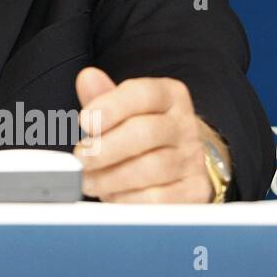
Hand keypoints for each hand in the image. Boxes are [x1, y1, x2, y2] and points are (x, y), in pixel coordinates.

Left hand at [72, 67, 216, 202]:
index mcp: (169, 95)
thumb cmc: (141, 130)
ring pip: (152, 168)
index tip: (84, 121)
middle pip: (146, 132)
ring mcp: (193, 158)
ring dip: (111, 177)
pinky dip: (130, 199)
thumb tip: (88, 78)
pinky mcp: (195, 190)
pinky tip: (112, 196)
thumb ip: (102, 95)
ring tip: (88, 180)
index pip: (143, 94)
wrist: (179, 162)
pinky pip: (160, 198)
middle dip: (106, 148)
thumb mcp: (122, 108)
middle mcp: (185, 125)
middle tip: (81, 158)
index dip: (111, 106)